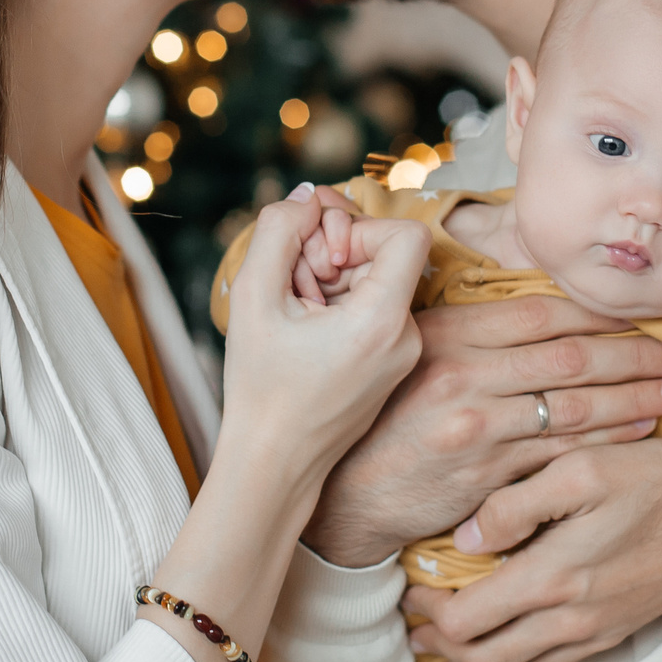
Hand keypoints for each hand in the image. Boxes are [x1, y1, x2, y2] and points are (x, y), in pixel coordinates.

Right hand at [216, 196, 427, 494]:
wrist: (274, 464)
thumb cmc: (261, 388)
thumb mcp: (254, 296)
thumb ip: (279, 231)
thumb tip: (308, 197)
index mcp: (383, 322)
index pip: (407, 234)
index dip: (361, 227)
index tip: (323, 258)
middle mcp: (407, 337)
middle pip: (387, 254)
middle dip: (335, 255)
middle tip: (295, 287)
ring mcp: (404, 353)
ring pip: (377, 280)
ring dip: (333, 280)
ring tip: (295, 314)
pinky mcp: (392, 364)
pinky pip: (374, 309)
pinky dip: (340, 307)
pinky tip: (306, 332)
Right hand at [302, 295, 661, 566]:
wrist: (350, 493)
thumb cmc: (387, 417)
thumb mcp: (414, 355)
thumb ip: (473, 333)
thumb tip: (543, 310)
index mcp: (448, 337)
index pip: (539, 314)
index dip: (597, 313)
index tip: (639, 314)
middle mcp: (465, 378)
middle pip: (569, 358)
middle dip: (632, 355)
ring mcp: (478, 429)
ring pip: (575, 407)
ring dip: (634, 398)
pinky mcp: (488, 476)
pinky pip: (562, 453)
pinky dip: (609, 441)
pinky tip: (641, 433)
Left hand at [402, 440, 661, 661]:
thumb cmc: (651, 483)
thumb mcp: (581, 469)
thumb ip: (516, 504)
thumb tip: (467, 538)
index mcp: (552, 576)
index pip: (467, 619)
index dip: (429, 612)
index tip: (412, 589)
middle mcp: (567, 617)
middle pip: (480, 656)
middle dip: (439, 645)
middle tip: (413, 624)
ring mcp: (590, 632)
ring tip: (439, 653)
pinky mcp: (609, 635)